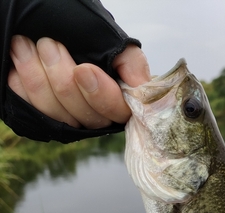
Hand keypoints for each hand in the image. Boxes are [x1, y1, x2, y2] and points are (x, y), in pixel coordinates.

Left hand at [8, 35, 150, 128]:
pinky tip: (21, 60)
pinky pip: (33, 112)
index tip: (82, 69)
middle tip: (49, 44)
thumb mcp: (111, 40)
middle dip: (62, 77)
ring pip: (57, 115)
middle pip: (85, 116)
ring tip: (27, 45)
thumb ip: (131, 63)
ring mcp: (69, 119)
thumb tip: (140, 88)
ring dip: (38, 75)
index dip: (101, 96)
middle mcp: (95, 114)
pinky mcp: (44, 119)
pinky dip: (22, 84)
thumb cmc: (78, 28)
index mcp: (117, 98)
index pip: (118, 112)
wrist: (40, 19)